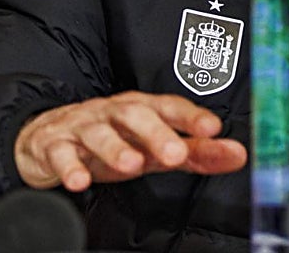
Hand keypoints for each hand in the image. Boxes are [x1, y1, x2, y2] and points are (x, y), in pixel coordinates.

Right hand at [13, 91, 247, 191]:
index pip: (171, 107)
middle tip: (174, 153)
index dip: (192, 116)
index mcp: (143, 108)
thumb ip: (197, 152)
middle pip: (136, 115)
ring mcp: (84, 126)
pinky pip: (61, 153)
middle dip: (156, 132)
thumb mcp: (155, 147)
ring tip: (131, 165)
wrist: (49, 137)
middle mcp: (115, 112)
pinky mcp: (55, 144)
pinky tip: (80, 180)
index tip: (213, 129)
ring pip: (99, 132)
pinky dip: (70, 166)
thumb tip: (238, 155)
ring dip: (115, 148)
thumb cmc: (114, 140)